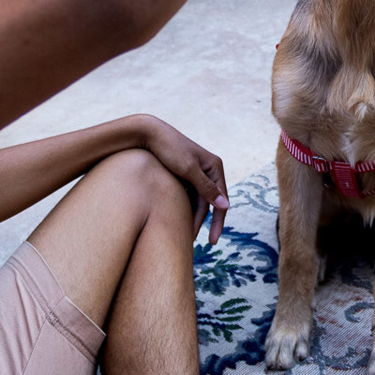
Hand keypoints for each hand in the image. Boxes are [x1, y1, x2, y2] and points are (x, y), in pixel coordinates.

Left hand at [136, 115, 229, 243]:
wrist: (148, 133)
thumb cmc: (169, 148)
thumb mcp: (188, 169)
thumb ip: (206, 188)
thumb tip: (226, 206)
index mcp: (215, 167)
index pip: (221, 201)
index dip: (217, 222)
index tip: (212, 241)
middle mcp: (209, 170)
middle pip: (209, 203)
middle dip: (200, 223)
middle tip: (189, 242)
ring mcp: (197, 172)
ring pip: (197, 201)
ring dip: (191, 217)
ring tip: (181, 234)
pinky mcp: (184, 174)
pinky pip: (188, 195)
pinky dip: (183, 207)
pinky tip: (175, 219)